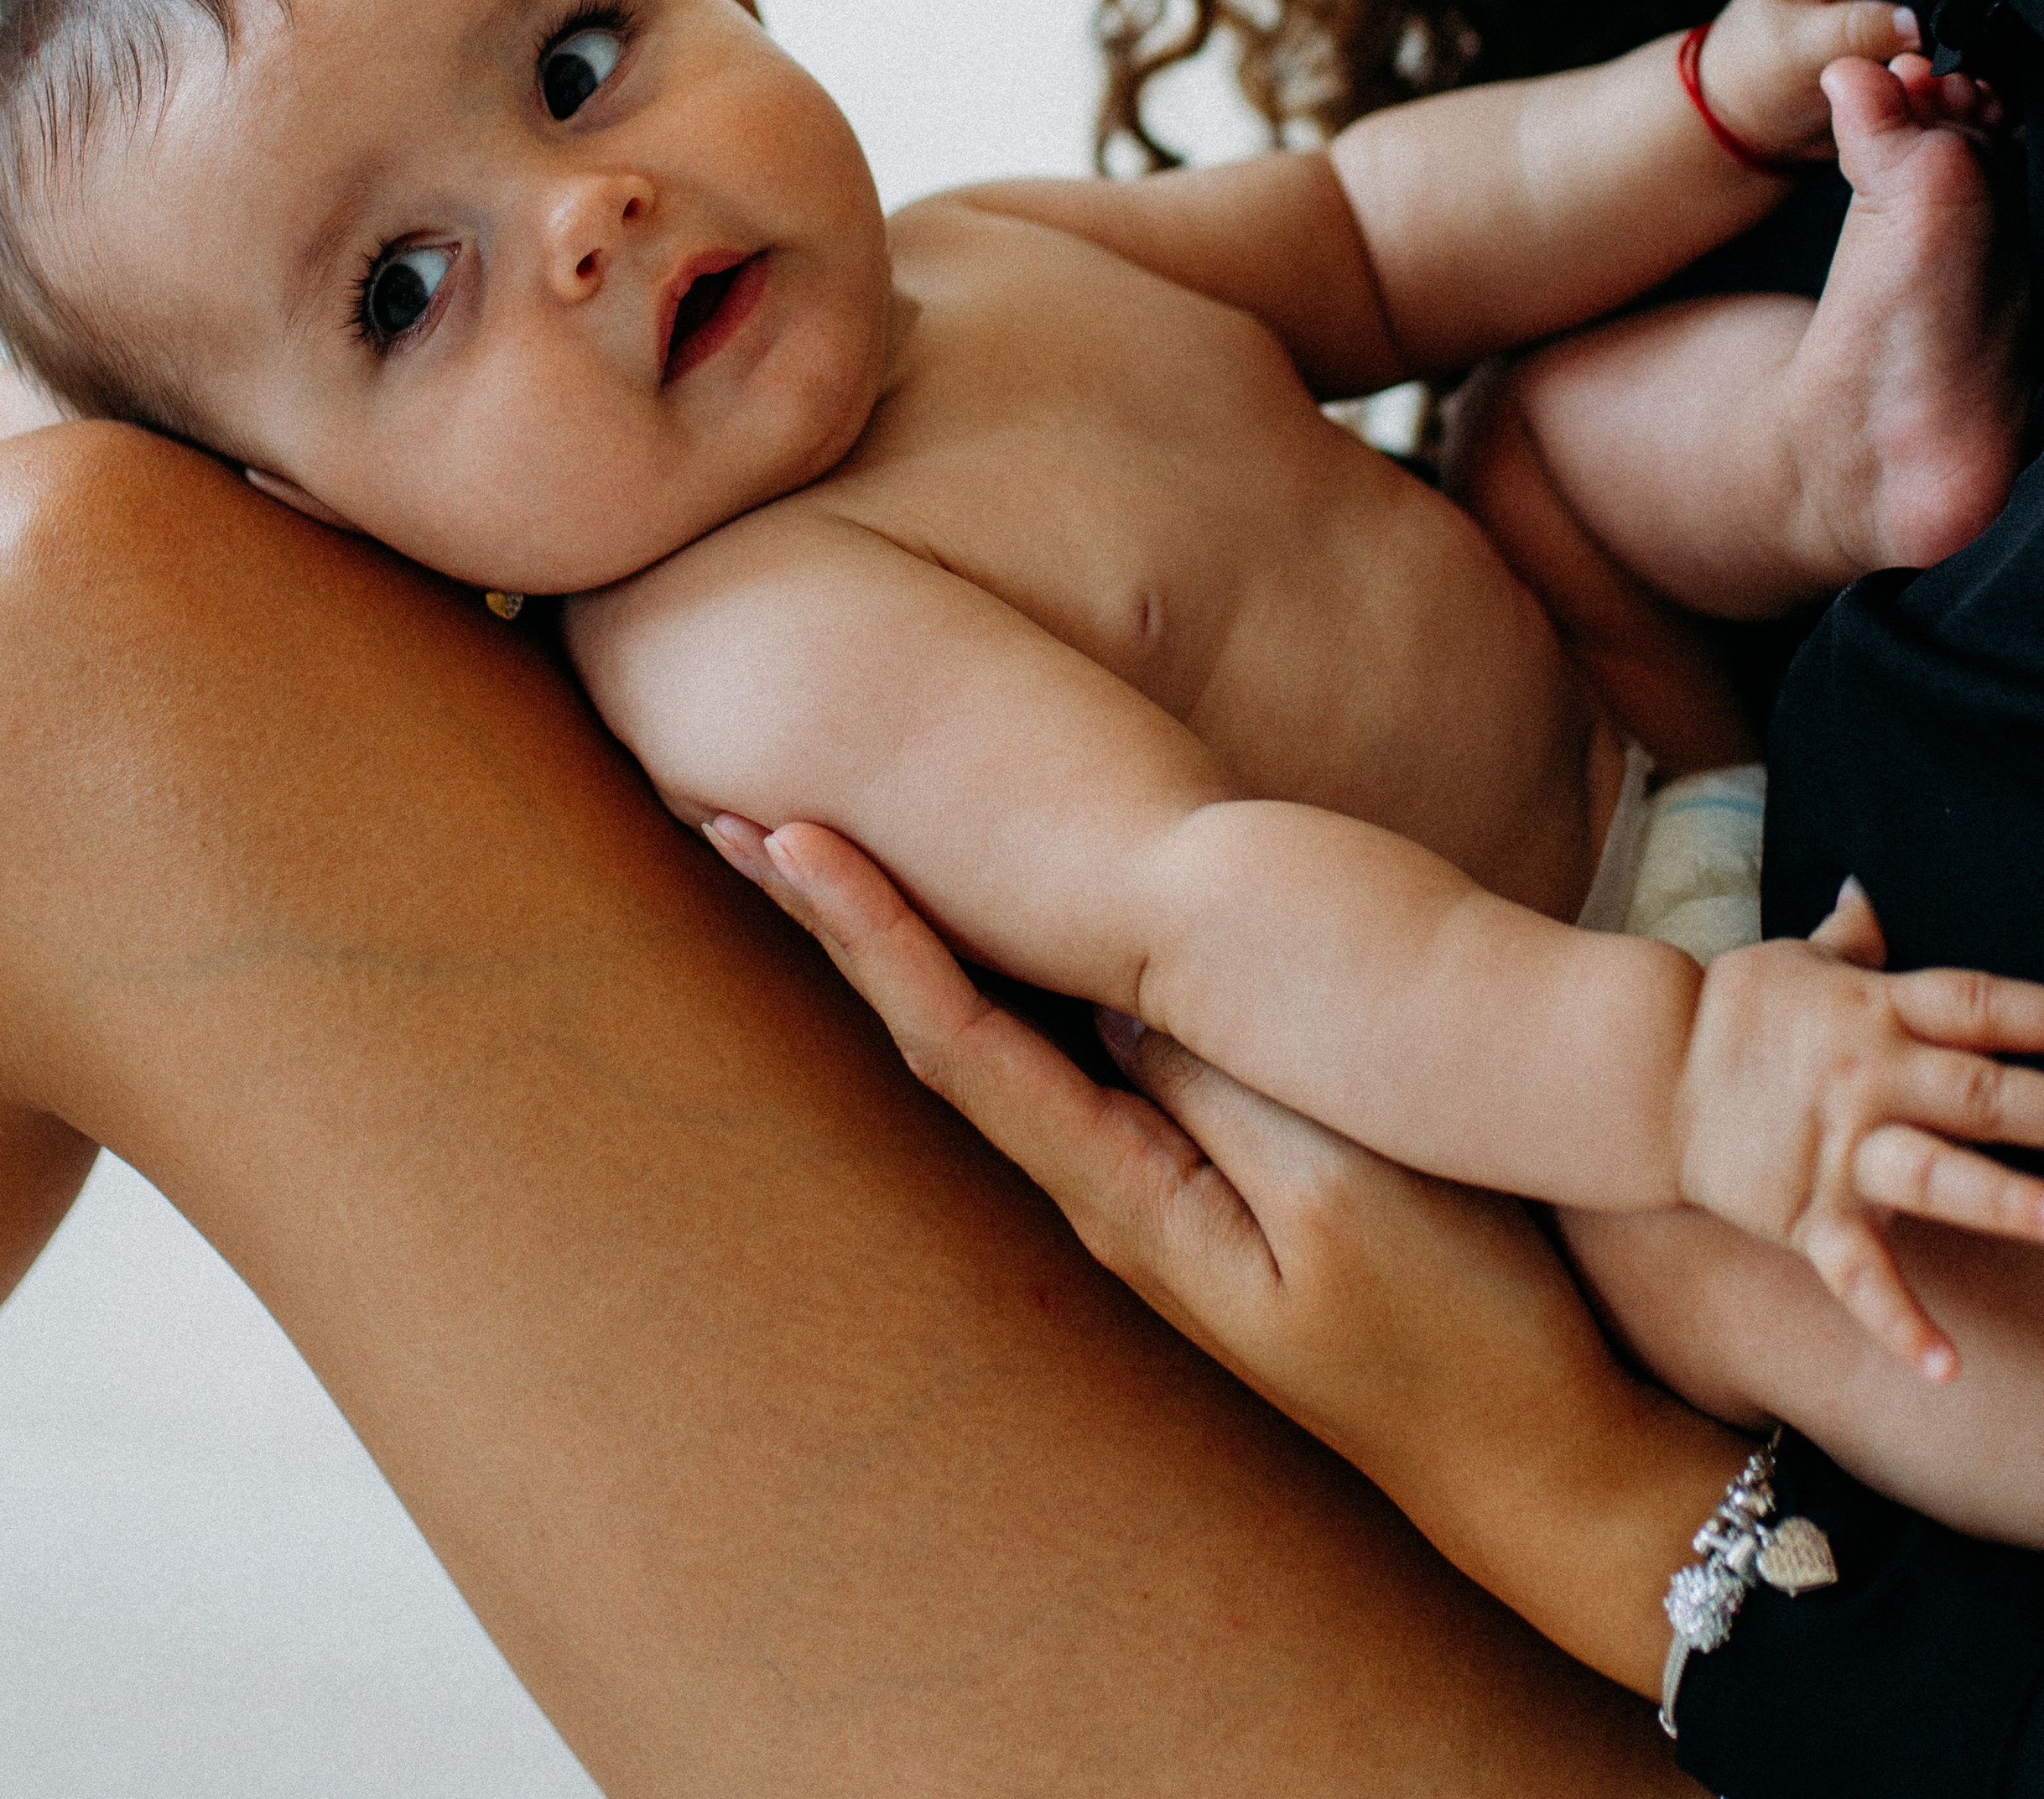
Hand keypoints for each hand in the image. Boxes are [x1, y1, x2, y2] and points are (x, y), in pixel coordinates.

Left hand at [702, 810, 1746, 1693]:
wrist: (1546, 1462)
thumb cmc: (1464, 1330)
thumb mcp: (1348, 1194)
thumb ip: (1225, 1085)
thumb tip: (1117, 989)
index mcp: (1124, 1191)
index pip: (956, 1033)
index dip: (868, 929)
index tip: (780, 835)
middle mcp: (1111, 1189)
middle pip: (939, 1026)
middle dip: (839, 922)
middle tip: (730, 813)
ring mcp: (1158, 1191)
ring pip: (992, 1038)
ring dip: (898, 943)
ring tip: (809, 855)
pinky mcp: (1217, 1186)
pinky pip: (1075, 1060)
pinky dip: (997, 980)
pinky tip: (992, 942)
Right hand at [1676, 878, 2043, 1376]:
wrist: (1640, 1067)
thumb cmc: (1728, 1010)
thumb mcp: (1792, 959)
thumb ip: (1850, 937)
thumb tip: (1866, 888)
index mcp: (1878, 1010)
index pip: (1981, 1003)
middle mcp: (1871, 1077)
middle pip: (1982, 1092)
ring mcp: (1841, 1149)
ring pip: (1934, 1176)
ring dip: (2003, 1202)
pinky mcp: (1809, 1213)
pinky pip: (1859, 1274)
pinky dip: (1898, 1321)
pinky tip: (1945, 1366)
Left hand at [1696, 0, 1967, 163]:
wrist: (1745, 123)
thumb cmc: (1752, 79)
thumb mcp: (1795, 51)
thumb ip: (1853, 30)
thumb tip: (1917, 23)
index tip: (1928, 39)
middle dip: (1935, 15)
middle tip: (1937, 63)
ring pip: (1934, 4)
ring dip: (1941, 37)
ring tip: (1938, 75)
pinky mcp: (1889, 30)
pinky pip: (1930, 34)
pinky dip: (1935, 55)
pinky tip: (1935, 80)